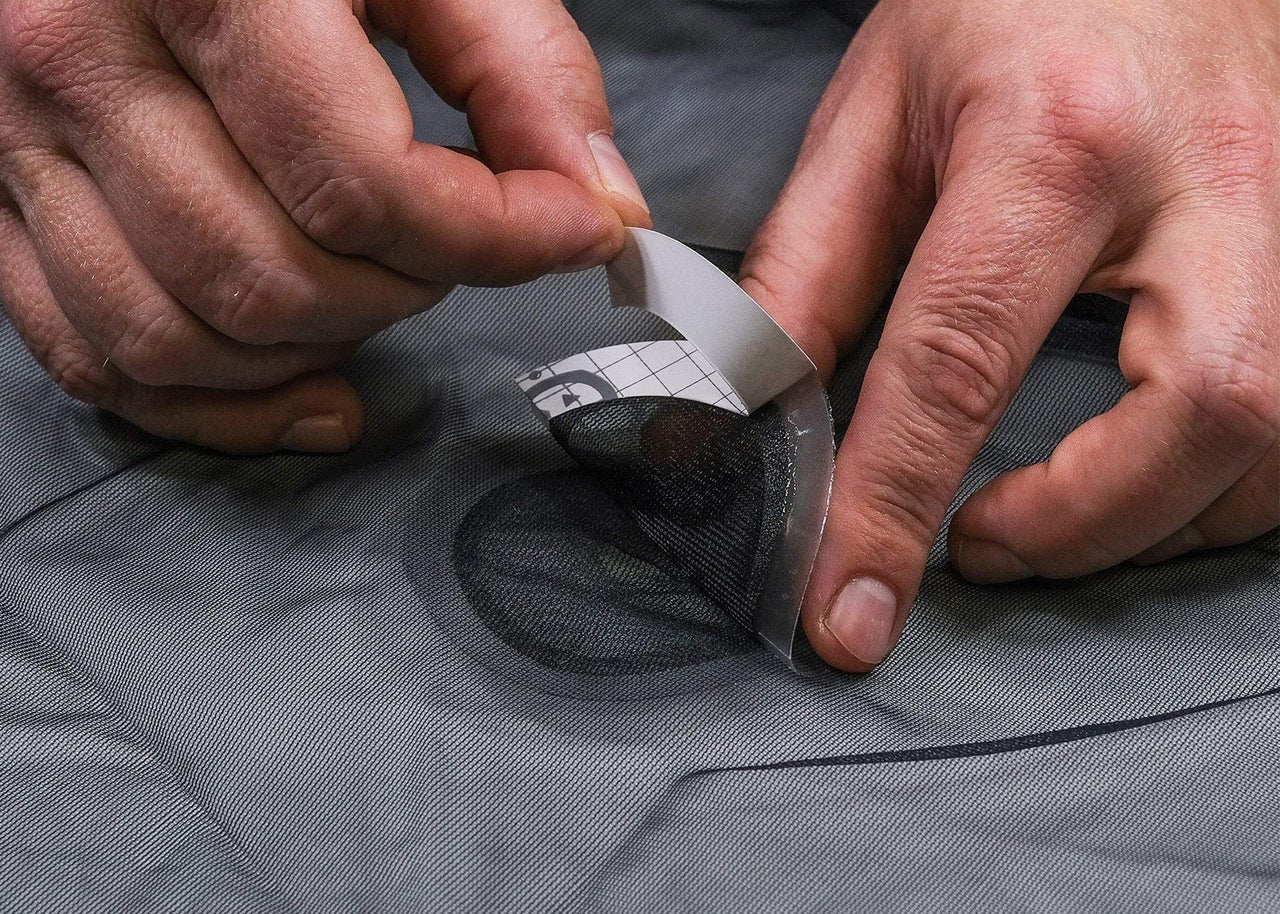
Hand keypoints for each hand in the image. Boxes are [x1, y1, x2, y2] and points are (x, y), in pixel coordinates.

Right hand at [0, 0, 647, 452]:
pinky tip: (314, 386)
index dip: (498, 235)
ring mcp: (19, 141)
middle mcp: (77, 60)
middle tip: (463, 240)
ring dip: (322, 347)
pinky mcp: (2, 205)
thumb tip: (598, 199)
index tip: (572, 229)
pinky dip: (222, 407)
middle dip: (411, 288)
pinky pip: (101, 362)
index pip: (363, 184)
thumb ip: (520, 64)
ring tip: (386, 284)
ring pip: (184, 340)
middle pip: (276, 276)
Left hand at [740, 0, 1279, 670]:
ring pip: (1279, 432)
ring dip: (1154, 521)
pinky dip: (1218, 486)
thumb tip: (743, 409)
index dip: (893, 508)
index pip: (961, 363)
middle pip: (1201, 412)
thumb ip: (806, 271)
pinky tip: (1140, 484)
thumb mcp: (874, 118)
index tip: (850, 612)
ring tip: (1041, 524)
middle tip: (976, 547)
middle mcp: (1207, 181)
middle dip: (1083, 526)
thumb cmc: (1002, 8)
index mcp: (1054, 142)